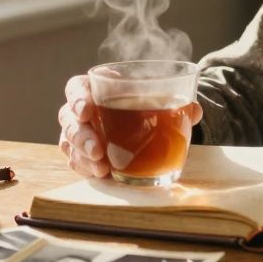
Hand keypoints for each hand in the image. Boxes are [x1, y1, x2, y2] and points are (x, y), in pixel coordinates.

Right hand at [56, 75, 204, 178]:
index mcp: (97, 87)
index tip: (87, 110)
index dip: (77, 98)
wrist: (148, 122)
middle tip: (98, 150)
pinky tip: (100, 174)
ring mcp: (79, 132)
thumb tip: (194, 110)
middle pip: (68, 119)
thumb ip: (176, 102)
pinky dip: (86, 168)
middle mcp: (82, 109)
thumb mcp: (161, 99)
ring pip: (68, 142)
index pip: (76, 88)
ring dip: (82, 156)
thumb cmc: (147, 103)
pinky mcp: (82, 153)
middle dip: (81, 135)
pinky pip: (75, 160)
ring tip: (102, 168)